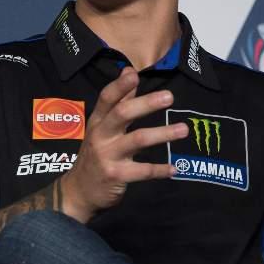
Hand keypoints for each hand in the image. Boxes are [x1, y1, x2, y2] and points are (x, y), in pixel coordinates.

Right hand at [59, 67, 188, 222]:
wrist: (79, 192)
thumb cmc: (95, 154)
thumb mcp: (101, 127)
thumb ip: (118, 101)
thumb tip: (129, 71)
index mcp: (98, 122)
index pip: (106, 99)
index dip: (119, 86)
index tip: (134, 75)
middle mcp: (101, 136)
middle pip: (123, 115)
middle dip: (147, 104)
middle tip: (170, 97)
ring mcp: (107, 156)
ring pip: (138, 140)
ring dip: (163, 134)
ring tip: (184, 129)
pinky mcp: (116, 176)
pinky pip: (143, 171)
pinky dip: (160, 169)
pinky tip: (174, 167)